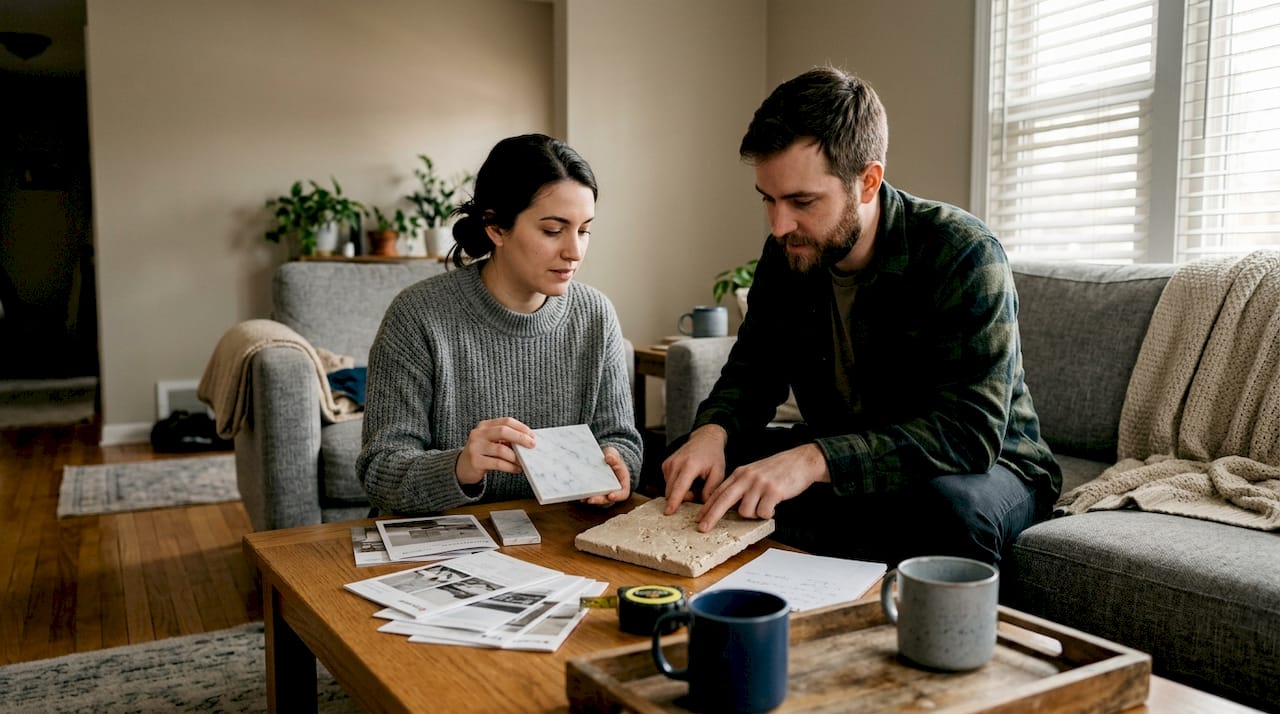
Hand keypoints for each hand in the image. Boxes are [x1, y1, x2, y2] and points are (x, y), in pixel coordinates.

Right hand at [456, 417, 534, 484]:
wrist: (462, 468)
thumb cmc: (482, 453)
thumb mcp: (492, 442)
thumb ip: (506, 439)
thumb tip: (528, 440)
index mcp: (484, 426)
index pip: (506, 421)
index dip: (521, 427)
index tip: (532, 435)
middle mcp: (478, 434)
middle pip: (503, 431)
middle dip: (520, 438)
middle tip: (532, 445)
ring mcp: (475, 447)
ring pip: (501, 450)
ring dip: (516, 457)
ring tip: (524, 462)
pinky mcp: (475, 461)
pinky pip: (498, 463)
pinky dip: (510, 467)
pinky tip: (517, 469)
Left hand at [582, 446, 630, 506]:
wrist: (605, 459)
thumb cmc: (612, 458)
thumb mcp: (615, 455)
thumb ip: (614, 457)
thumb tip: (609, 457)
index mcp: (622, 484)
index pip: (623, 493)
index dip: (617, 496)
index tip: (611, 496)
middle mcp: (613, 491)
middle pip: (607, 499)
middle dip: (599, 500)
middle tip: (591, 500)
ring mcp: (603, 492)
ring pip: (597, 499)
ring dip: (589, 499)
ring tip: (582, 498)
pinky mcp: (594, 491)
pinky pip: (589, 495)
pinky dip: (584, 495)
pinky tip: (577, 493)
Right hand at [661, 425, 727, 513]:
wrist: (705, 439)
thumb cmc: (713, 456)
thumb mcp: (719, 473)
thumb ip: (710, 491)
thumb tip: (702, 506)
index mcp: (690, 465)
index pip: (680, 487)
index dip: (674, 501)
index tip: (668, 512)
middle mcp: (676, 463)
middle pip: (672, 491)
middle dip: (683, 498)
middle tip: (698, 491)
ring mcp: (668, 464)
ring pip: (669, 489)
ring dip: (680, 492)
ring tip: (694, 483)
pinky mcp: (665, 465)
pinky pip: (668, 483)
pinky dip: (677, 486)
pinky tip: (687, 479)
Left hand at [695, 443, 828, 531]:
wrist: (801, 461)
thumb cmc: (778, 470)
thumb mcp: (754, 473)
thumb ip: (741, 487)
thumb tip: (730, 507)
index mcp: (740, 473)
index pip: (719, 492)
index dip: (707, 507)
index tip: (699, 519)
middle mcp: (747, 477)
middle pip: (724, 500)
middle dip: (711, 516)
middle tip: (703, 528)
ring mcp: (760, 484)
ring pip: (746, 511)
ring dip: (754, 514)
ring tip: (765, 505)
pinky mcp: (774, 491)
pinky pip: (763, 512)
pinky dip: (768, 513)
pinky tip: (774, 505)